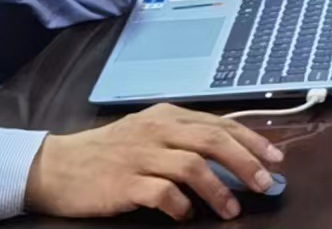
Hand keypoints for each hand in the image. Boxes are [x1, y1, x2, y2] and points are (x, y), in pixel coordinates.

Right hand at [22, 101, 281, 221]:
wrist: (54, 166)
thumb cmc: (107, 152)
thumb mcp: (148, 133)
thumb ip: (184, 137)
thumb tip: (231, 154)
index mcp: (167, 116)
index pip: (220, 123)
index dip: (251, 140)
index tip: (276, 158)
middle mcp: (157, 131)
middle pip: (213, 140)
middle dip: (246, 162)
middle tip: (266, 184)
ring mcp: (140, 156)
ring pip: (193, 166)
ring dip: (219, 189)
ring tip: (233, 210)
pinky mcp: (124, 183)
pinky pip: (162, 193)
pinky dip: (181, 205)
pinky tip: (187, 216)